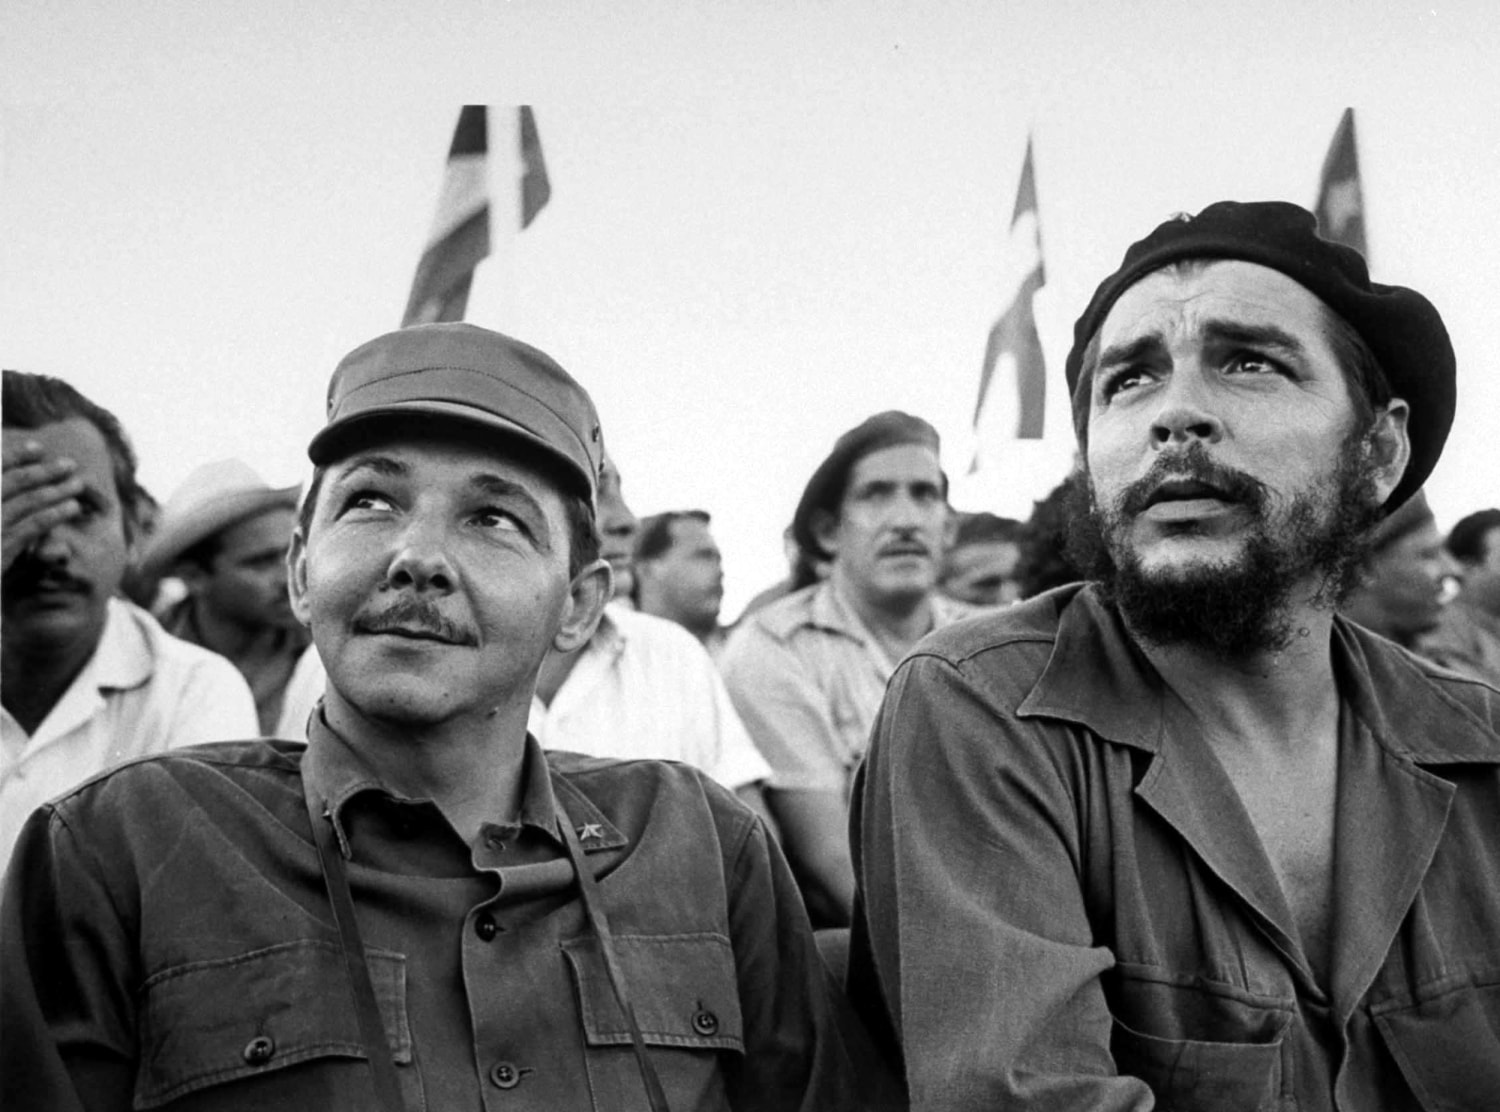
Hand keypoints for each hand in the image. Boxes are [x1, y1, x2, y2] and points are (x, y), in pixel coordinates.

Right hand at [2, 439, 83, 575]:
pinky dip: (54, 513)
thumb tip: (9, 458)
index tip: (38, 448)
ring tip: (78, 484)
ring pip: (27, 502)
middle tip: (70, 464)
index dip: (14, 456)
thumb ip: (5, 495)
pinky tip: (72, 507)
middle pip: (13, 482)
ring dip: (56, 490)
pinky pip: (31, 526)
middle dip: (43, 471)